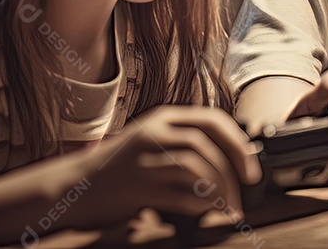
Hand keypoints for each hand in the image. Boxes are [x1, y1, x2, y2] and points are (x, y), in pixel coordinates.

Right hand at [73, 106, 260, 226]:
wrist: (76, 185)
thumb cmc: (121, 166)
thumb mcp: (153, 141)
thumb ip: (186, 142)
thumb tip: (237, 157)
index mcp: (162, 118)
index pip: (212, 119)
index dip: (238, 142)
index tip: (251, 166)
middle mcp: (153, 133)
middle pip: (205, 143)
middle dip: (234, 166)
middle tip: (246, 187)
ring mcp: (143, 160)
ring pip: (195, 167)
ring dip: (220, 189)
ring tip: (228, 205)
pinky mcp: (136, 187)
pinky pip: (178, 195)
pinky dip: (199, 204)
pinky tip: (207, 210)